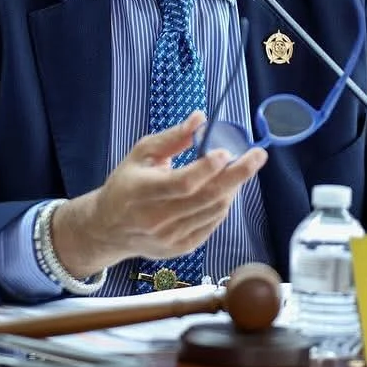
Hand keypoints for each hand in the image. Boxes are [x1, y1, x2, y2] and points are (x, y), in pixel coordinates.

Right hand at [49, 111, 267, 275]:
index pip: (182, 184)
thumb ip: (172, 137)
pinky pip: (212, 223)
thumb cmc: (126, 184)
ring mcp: (170, 237)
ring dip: (232, 187)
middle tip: (258, 155)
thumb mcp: (141, 154)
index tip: (225, 152)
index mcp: (142, 192)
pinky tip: (225, 188)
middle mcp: (157, 219)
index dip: (206, 169)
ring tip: (240, 167)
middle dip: (237, 175)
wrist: (108, 229)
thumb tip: (200, 118)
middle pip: (206, 198)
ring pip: (214, 210)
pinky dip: (223, 203)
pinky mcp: (181, 248)